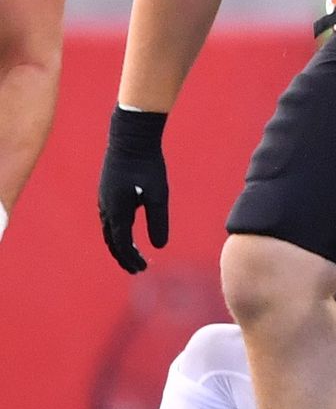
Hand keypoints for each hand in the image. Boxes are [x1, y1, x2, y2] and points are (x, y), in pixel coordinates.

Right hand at [98, 107, 168, 273]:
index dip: (131, 259)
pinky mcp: (107, 191)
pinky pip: (109, 218)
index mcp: (117, 211)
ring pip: (108, 230)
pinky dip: (116, 231)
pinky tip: (126, 232)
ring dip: (119, 244)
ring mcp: (104, 199)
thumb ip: (158, 221)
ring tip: (132, 255)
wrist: (131, 139)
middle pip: (112, 241)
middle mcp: (106, 208)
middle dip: (123, 257)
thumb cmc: (147, 165)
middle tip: (136, 269)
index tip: (143, 269)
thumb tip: (159, 247)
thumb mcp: (158, 194)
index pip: (122, 244)